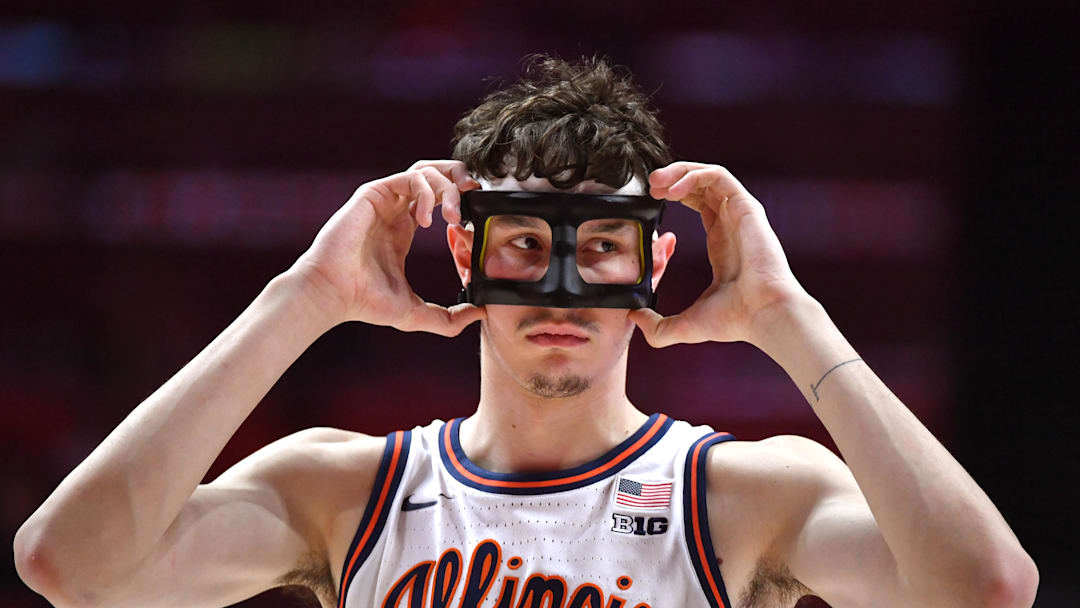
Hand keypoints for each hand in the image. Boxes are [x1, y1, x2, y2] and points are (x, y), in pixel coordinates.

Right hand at [286, 160, 485, 335]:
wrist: (332, 293)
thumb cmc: (364, 302)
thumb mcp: (416, 313)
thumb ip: (448, 318)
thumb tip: (479, 315)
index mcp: (405, 227)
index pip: (439, 197)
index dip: (462, 203)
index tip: (474, 224)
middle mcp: (396, 208)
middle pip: (436, 173)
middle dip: (460, 180)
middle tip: (474, 199)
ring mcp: (385, 199)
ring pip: (426, 170)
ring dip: (448, 187)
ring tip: (453, 216)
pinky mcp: (374, 193)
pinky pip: (411, 177)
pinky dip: (427, 193)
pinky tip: (426, 221)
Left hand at [628, 162, 812, 346]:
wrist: (763, 314)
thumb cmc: (735, 320)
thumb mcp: (685, 324)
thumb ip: (657, 326)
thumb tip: (634, 318)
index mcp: (720, 242)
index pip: (699, 204)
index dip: (674, 196)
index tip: (649, 202)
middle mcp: (731, 223)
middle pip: (701, 185)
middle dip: (672, 179)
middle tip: (648, 186)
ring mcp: (740, 214)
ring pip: (708, 175)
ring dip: (678, 172)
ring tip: (654, 183)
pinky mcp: (746, 208)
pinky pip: (718, 178)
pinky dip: (693, 176)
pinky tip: (672, 190)